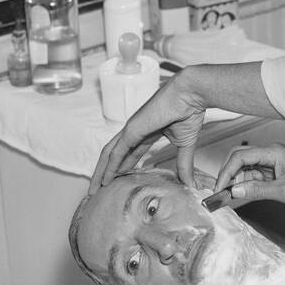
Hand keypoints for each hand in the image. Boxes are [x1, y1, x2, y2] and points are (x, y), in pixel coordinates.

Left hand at [90, 70, 207, 191]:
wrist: (189, 95)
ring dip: (101, 171)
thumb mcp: (185, 144)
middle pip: (114, 154)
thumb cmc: (188, 112)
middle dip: (105, 172)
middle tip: (97, 189)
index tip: (116, 181)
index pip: (129, 152)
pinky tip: (105, 179)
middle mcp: (135, 130)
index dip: (122, 167)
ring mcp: (131, 129)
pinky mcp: (131, 130)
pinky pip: (116, 152)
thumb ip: (184, 164)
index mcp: (146, 131)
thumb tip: (190, 184)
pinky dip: (109, 167)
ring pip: (109, 154)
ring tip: (94, 189)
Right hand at [213, 142, 284, 210]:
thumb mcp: (284, 191)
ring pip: (248, 171)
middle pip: (241, 161)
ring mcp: (275, 166)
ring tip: (230, 198)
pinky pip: (257, 180)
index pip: (240, 156)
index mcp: (273, 152)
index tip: (219, 188)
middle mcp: (272, 156)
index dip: (226, 172)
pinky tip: (242, 197)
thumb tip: (234, 192)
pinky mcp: (278, 176)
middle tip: (221, 194)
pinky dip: (248, 188)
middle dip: (229, 177)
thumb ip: (257, 190)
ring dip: (238, 184)